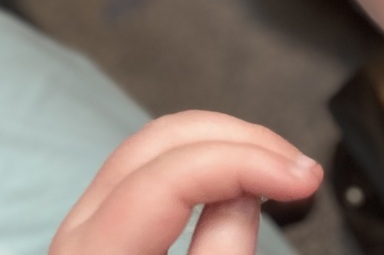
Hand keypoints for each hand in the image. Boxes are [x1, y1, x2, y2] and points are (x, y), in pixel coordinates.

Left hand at [50, 111, 321, 254]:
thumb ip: (220, 254)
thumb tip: (246, 190)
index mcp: (94, 254)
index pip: (169, 175)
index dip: (244, 162)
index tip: (304, 177)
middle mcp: (80, 231)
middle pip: (159, 142)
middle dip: (236, 139)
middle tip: (298, 167)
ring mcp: (86, 228)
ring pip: (153, 148)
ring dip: (222, 144)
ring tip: (279, 168)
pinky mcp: (103, 233)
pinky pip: (151, 175)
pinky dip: (200, 164)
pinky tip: (237, 176)